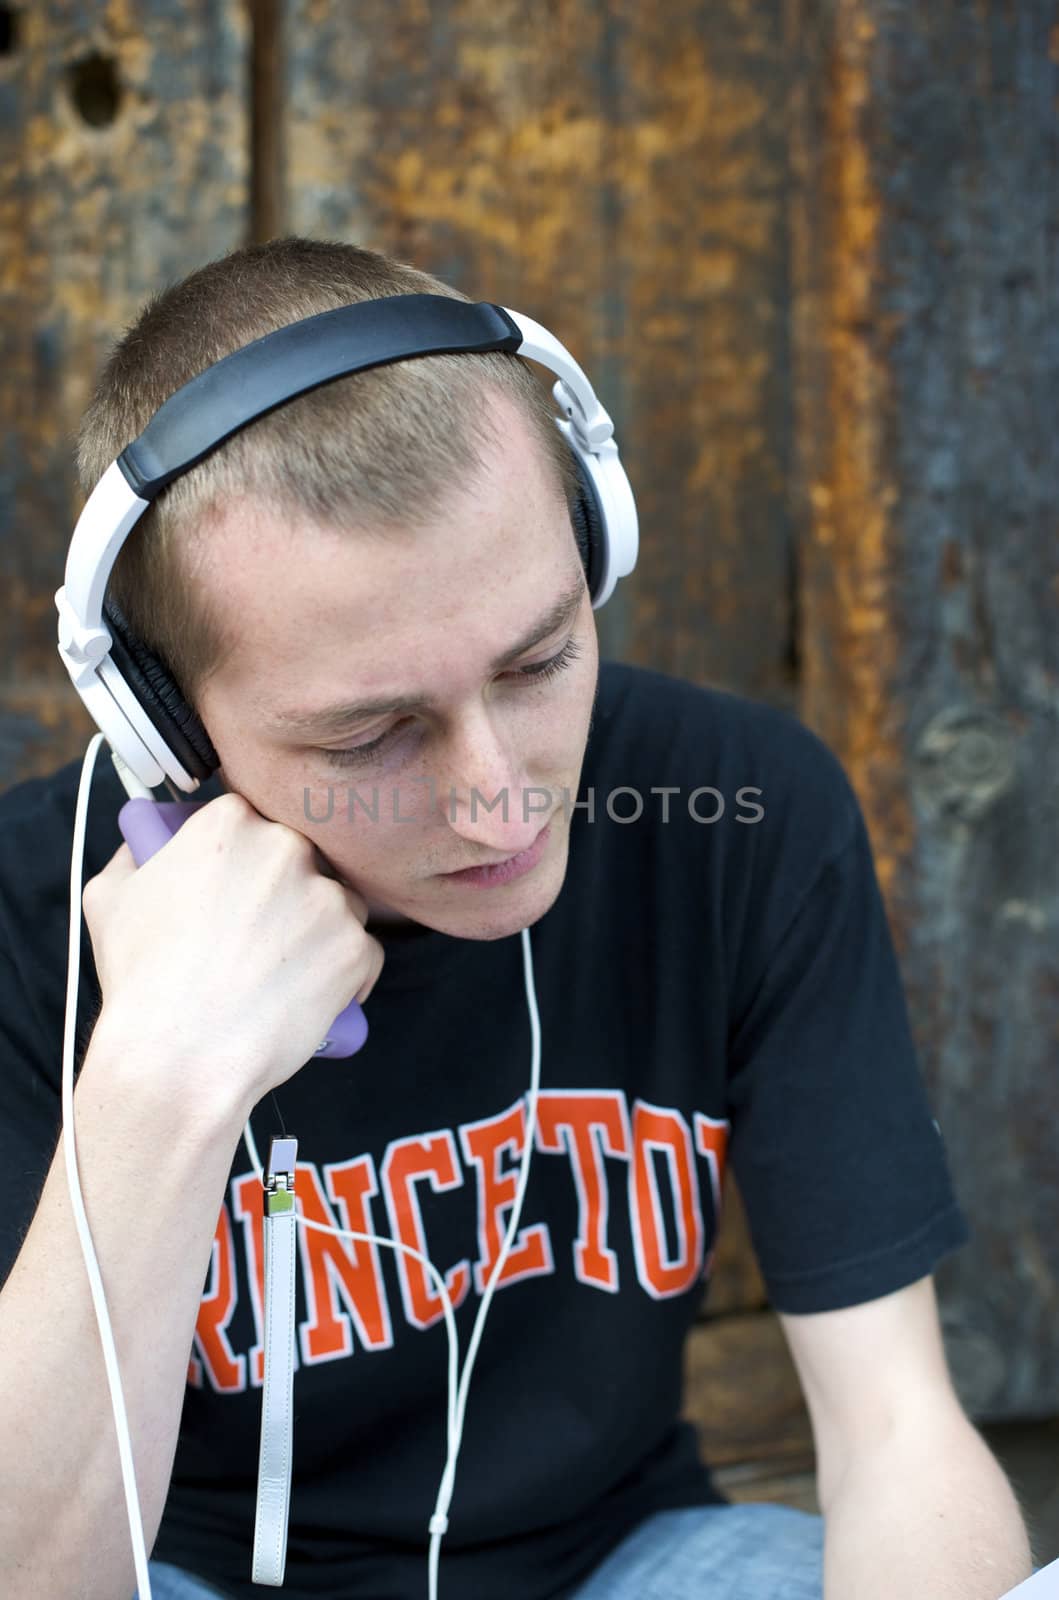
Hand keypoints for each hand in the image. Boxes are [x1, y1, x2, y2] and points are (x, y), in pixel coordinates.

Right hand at [81, 792, 384, 1113]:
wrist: (178, 1057)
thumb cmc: (140, 981)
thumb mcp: (110, 899)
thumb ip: (132, 853)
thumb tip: (145, 843)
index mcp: (230, 823)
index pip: (257, 821)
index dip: (251, 858)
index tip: (242, 888)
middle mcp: (287, 848)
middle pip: (304, 860)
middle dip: (290, 892)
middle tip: (263, 937)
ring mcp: (327, 898)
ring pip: (340, 904)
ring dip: (323, 930)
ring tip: (283, 974)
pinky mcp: (355, 948)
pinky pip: (365, 953)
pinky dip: (349, 975)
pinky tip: (317, 997)